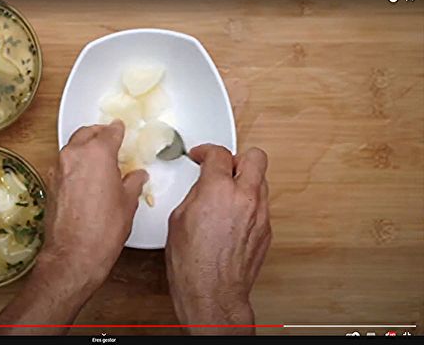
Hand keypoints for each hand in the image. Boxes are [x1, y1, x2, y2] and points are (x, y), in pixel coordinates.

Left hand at [0, 121, 146, 334]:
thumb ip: (133, 182)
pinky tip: (86, 177)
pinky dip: (75, 165)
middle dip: (99, 134)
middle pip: (87, 133)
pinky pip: (64, 165)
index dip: (118, 130)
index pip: (110, 132)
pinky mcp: (50, 184)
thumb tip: (136, 177)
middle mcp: (74, 156)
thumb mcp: (128, 203)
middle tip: (111, 139)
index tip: (121, 129)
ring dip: (85, 148)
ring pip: (72, 148)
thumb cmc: (102, 231)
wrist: (74, 255)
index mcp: (97, 153)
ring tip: (100, 160)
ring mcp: (58, 169)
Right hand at [165, 145, 269, 334]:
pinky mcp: (266, 230)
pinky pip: (261, 205)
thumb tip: (202, 189)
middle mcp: (245, 197)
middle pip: (255, 157)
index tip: (201, 156)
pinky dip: (248, 204)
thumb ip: (195, 194)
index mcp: (218, 189)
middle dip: (237, 158)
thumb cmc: (192, 263)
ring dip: (245, 181)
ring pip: (261, 181)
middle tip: (222, 167)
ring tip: (227, 192)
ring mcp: (260, 214)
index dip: (206, 151)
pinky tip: (232, 216)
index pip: (219, 154)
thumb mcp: (178, 219)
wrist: (212, 292)